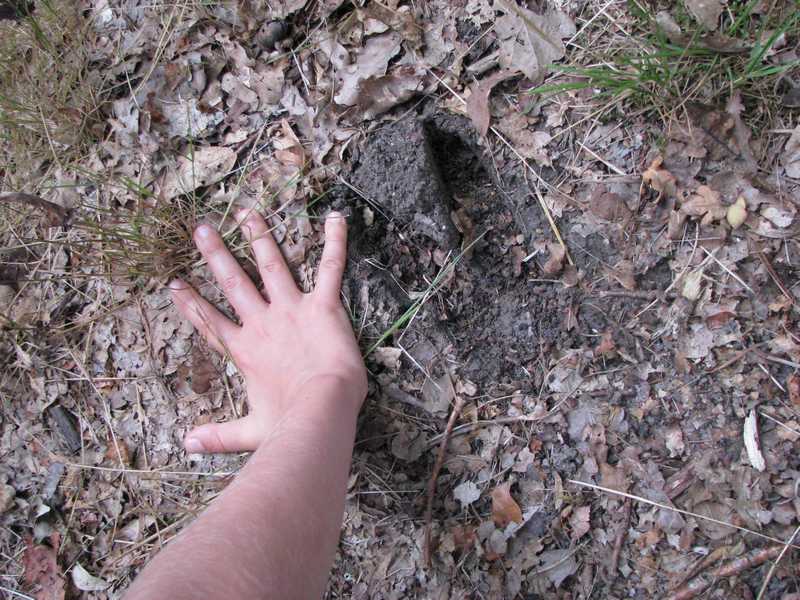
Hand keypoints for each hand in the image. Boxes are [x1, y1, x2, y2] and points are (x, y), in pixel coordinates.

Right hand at [169, 210, 366, 453]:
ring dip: (259, 238)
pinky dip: (334, 243)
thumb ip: (217, 437)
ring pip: (272, 265)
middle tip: (201, 229)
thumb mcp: (249, 433)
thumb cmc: (288, 424)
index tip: (174, 284)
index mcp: (244, 350)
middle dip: (216, 254)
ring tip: (248, 213)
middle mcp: (262, 323)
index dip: (191, 303)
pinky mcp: (322, 306)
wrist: (322, 411)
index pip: (210, 321)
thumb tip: (187, 446)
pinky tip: (336, 218)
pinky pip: (329, 268)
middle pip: (233, 282)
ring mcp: (291, 310)